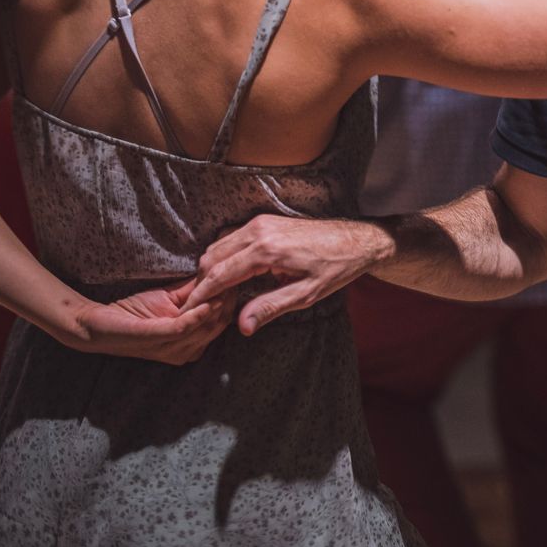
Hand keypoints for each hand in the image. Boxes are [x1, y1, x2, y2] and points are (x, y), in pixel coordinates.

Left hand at [67, 278, 234, 364]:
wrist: (94, 325)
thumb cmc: (132, 314)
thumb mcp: (169, 300)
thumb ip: (193, 292)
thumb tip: (217, 273)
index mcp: (191, 345)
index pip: (222, 323)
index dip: (232, 301)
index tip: (241, 279)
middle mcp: (185, 351)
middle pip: (219, 326)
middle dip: (230, 302)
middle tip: (239, 279)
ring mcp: (171, 349)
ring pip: (206, 328)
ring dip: (218, 306)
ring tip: (227, 285)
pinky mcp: (156, 339)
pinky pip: (183, 329)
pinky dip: (197, 315)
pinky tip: (208, 302)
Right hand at [182, 214, 395, 336]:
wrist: (357, 240)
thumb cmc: (336, 268)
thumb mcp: (306, 295)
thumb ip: (271, 307)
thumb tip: (242, 326)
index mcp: (266, 250)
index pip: (220, 274)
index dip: (201, 294)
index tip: (189, 311)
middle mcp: (258, 231)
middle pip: (212, 257)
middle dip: (202, 282)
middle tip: (200, 307)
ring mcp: (260, 223)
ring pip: (219, 246)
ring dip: (211, 269)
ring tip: (214, 295)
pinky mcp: (265, 221)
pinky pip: (232, 238)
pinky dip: (223, 257)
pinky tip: (229, 276)